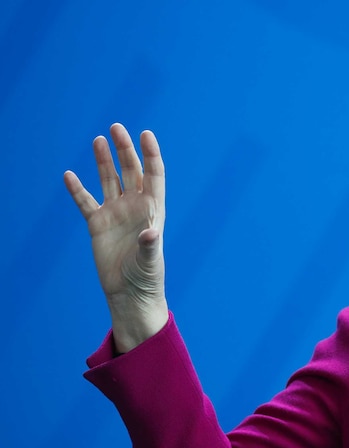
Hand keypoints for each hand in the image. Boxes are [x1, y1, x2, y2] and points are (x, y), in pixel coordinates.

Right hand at [65, 123, 168, 351]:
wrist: (129, 293)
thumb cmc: (146, 277)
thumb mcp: (149, 261)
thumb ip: (150, 246)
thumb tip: (151, 234)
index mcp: (153, 211)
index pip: (153, 175)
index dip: (151, 154)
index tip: (146, 133)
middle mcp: (135, 207)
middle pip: (130, 171)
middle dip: (125, 150)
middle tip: (117, 127)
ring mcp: (116, 214)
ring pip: (109, 180)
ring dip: (104, 161)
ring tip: (99, 139)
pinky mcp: (98, 225)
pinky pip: (86, 202)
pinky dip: (77, 189)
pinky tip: (69, 174)